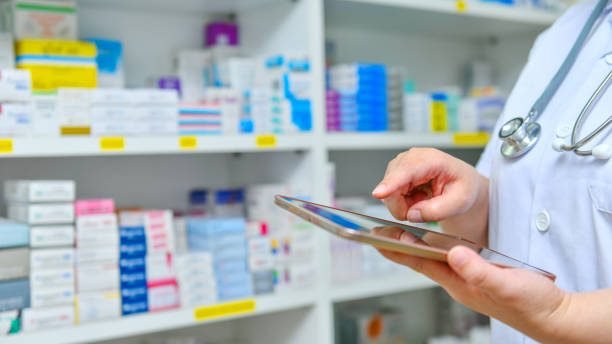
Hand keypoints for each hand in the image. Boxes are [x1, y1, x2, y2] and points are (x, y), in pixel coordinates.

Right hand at [372, 148, 487, 243]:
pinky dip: (402, 202)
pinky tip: (417, 198)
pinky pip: (389, 195)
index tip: (379, 193)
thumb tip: (412, 214)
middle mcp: (413, 158)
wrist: (462, 183)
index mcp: (433, 160)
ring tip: (424, 200)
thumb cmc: (463, 187)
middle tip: (424, 209)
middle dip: (403, 205)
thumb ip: (438, 210)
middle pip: (393, 185)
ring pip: (389, 192)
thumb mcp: (460, 202)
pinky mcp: (396, 173)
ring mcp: (402, 165)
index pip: (408, 170)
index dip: (392, 182)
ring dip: (403, 204)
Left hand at [376, 228, 569, 342]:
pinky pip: (450, 262)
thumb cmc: (531, 304)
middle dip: (399, 248)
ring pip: (434, 262)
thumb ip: (480, 270)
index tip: (377, 239)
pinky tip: (436, 245)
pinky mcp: (479, 278)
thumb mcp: (506, 284)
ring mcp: (468, 282)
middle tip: (378, 234)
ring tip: (398, 236)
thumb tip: (455, 254)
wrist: (553, 316)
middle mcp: (459, 283)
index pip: (421, 263)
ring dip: (415, 248)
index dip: (399, 250)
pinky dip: (437, 251)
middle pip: (422, 261)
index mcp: (460, 284)